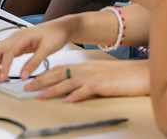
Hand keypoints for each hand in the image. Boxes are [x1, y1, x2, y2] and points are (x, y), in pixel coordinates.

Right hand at [0, 18, 75, 82]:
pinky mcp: (17, 45)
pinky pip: (2, 53)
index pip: (7, 52)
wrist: (61, 28)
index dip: (3, 66)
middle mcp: (16, 37)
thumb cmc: (55, 35)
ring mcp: (15, 40)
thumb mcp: (47, 49)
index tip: (3, 78)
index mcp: (22, 36)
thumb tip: (23, 75)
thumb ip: (34, 62)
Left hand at [26, 60, 149, 102]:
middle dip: (42, 81)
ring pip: (68, 83)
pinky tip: (69, 100)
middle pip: (59, 74)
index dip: (44, 75)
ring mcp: (93, 77)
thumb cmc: (121, 75)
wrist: (139, 72)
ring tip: (41, 96)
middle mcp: (85, 69)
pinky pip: (86, 90)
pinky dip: (77, 95)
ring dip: (53, 90)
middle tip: (28, 88)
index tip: (32, 81)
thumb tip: (72, 89)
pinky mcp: (102, 85)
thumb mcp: (99, 74)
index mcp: (84, 66)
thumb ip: (85, 79)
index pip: (59, 69)